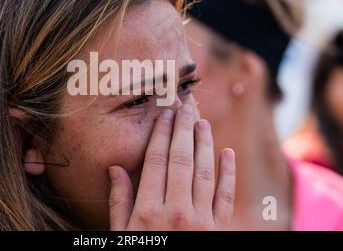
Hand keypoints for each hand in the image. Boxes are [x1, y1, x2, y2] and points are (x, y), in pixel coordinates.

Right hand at [108, 104, 235, 229]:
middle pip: (180, 160)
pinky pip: (225, 197)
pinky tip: (227, 152)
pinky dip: (228, 174)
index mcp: (148, 210)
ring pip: (203, 173)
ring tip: (203, 123)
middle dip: (183, 130)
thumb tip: (114, 168)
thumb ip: (119, 202)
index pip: (155, 161)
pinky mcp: (218, 229)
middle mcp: (176, 212)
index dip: (160, 135)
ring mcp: (200, 221)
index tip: (164, 116)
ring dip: (204, 145)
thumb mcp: (122, 234)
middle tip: (185, 109)